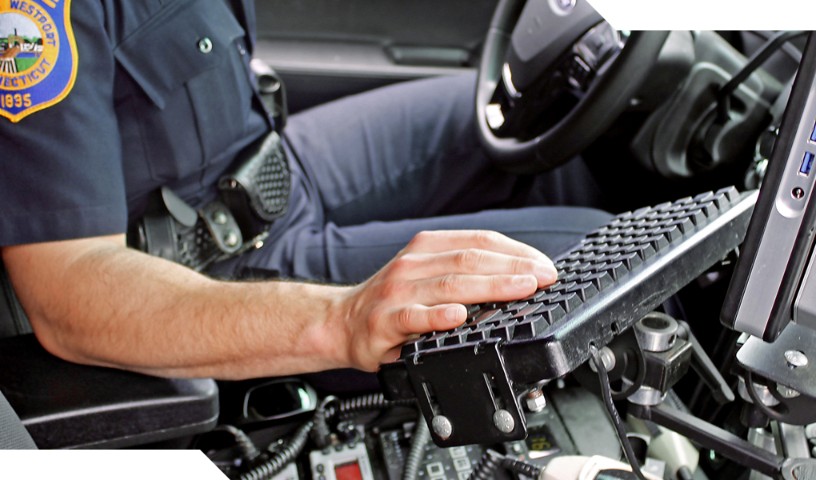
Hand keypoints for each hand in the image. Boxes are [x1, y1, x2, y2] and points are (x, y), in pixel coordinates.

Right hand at [337, 230, 557, 370]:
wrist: (341, 322)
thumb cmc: (391, 301)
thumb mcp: (425, 274)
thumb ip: (464, 273)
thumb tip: (518, 278)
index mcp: (426, 248)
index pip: (478, 242)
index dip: (516, 252)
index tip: (545, 266)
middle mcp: (412, 264)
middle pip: (470, 261)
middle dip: (513, 268)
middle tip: (543, 278)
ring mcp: (397, 292)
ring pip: (449, 285)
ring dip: (490, 287)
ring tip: (520, 290)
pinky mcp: (384, 321)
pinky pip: (414, 317)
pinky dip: (438, 316)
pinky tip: (459, 316)